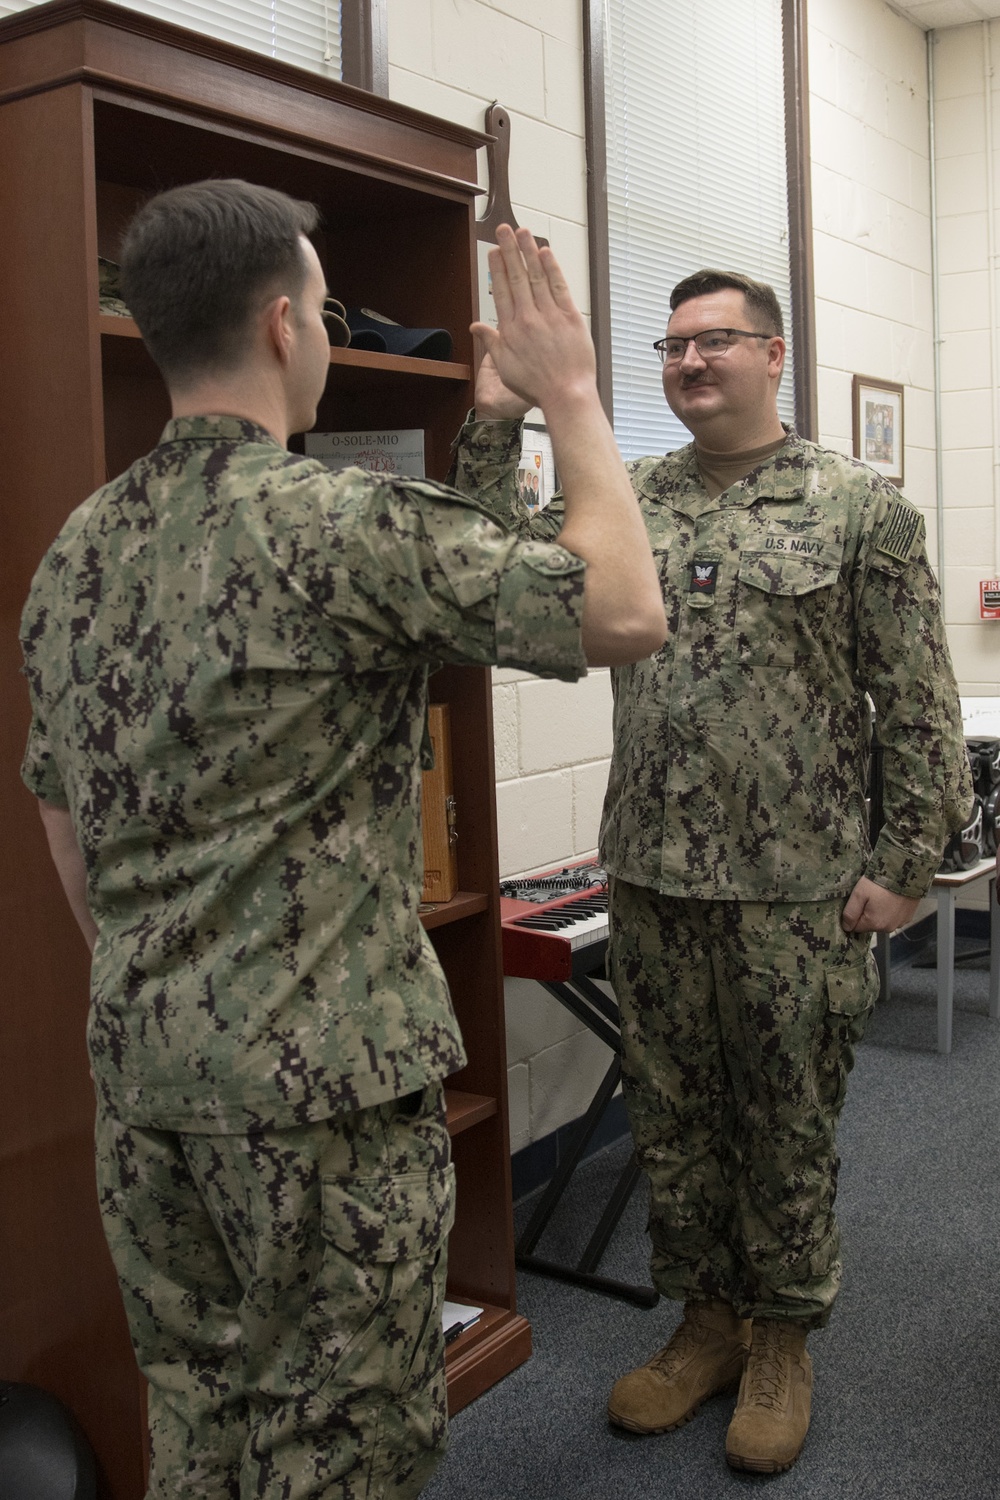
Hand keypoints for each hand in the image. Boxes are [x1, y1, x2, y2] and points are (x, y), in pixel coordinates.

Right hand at [470, 224, 595, 414]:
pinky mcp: (570, 317)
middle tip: (504, 229)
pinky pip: (559, 286)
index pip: (502, 291)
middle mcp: (528, 317)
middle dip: (510, 250)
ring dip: (529, 251)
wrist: (566, 394)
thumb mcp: (505, 368)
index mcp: (511, 330)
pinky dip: (552, 268)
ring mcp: (550, 315)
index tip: (494, 251)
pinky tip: (545, 252)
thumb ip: (491, 342)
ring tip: (523, 232)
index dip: (498, 268)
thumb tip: (476, 326)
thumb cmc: (536, 386)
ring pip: (537, 276)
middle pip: (517, 277)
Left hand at [841, 876, 919, 933]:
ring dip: (879, 912)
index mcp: (875, 924)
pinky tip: (892, 898)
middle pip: (870, 925)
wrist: (904, 872)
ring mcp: (900, 923)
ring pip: (882, 921)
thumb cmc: (879, 882)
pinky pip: (894, 917)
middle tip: (870, 896)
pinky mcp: (908, 916)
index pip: (856, 927)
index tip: (858, 902)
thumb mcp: (859, 894)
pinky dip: (891, 910)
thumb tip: (846, 928)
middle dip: (867, 913)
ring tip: (881, 896)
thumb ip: (850, 913)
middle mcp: (888, 928)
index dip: (854, 915)